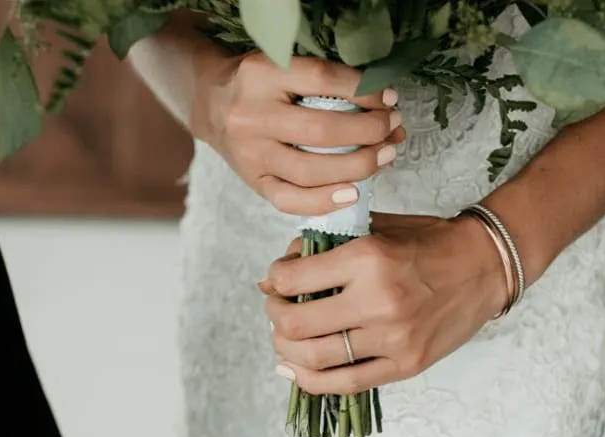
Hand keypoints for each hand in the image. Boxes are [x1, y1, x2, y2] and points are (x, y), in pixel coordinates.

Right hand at [193, 50, 403, 214]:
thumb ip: (323, 81)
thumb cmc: (262, 85)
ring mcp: (251, 154)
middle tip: (392, 130)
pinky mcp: (254, 182)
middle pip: (322, 131)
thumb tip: (383, 104)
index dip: (363, 92)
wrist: (213, 103)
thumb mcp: (284, 67)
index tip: (389, 99)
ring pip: (311, 170)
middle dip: (367, 133)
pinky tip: (353, 194)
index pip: (322, 80)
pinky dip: (325, 201)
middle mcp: (252, 115)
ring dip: (357, 167)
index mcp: (262, 74)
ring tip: (384, 157)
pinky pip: (292, 200)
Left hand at [262, 213, 508, 392]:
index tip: (279, 281)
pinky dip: (312, 381)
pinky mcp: (405, 365)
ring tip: (287, 341)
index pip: (292, 279)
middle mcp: (378, 301)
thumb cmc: (427, 243)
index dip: (275, 281)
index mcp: (367, 258)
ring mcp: (393, 339)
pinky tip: (299, 371)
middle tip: (279, 311)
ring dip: (287, 351)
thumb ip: (323, 249)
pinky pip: (345, 384)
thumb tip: (273, 279)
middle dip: (275, 317)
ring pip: (314, 358)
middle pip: (295, 324)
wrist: (484, 267)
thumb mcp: (374, 230)